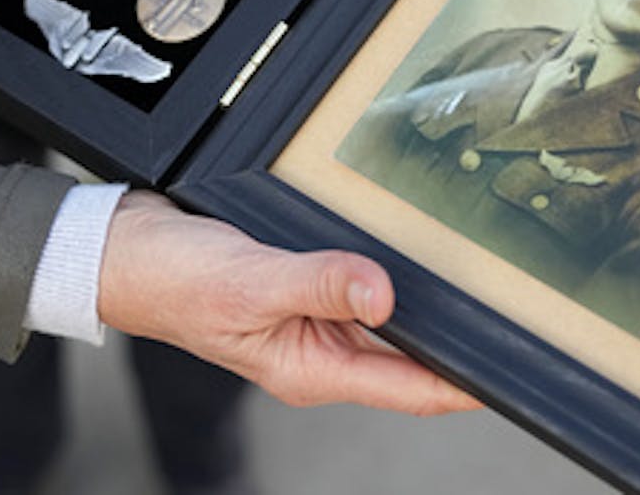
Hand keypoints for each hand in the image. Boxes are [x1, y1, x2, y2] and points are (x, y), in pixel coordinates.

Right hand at [98, 190, 479, 414]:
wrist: (125, 252)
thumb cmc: (173, 280)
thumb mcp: (252, 282)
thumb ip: (321, 285)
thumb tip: (385, 295)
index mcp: (309, 369)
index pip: (409, 387)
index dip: (465, 384)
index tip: (514, 372)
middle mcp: (316, 352)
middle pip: (407, 358)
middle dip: (456, 340)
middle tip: (512, 312)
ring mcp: (310, 323)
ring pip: (386, 321)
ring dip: (422, 306)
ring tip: (473, 284)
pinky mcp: (302, 289)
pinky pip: (358, 288)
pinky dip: (385, 276)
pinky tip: (406, 255)